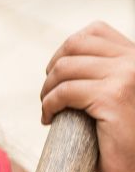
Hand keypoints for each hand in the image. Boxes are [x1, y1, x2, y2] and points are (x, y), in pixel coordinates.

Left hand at [41, 22, 134, 171]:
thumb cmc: (122, 139)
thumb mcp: (115, 93)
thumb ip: (101, 73)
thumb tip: (60, 62)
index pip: (95, 32)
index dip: (67, 49)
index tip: (56, 74)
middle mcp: (134, 61)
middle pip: (76, 45)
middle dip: (53, 68)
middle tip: (47, 93)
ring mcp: (125, 76)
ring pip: (65, 68)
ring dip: (47, 88)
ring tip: (47, 107)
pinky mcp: (112, 97)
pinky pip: (64, 92)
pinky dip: (48, 104)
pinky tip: (48, 118)